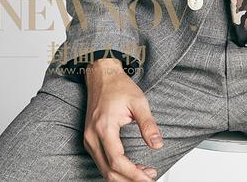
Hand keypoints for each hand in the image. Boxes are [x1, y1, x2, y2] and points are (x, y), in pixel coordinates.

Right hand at [83, 57, 161, 180]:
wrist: (102, 75)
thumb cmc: (118, 86)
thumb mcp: (139, 101)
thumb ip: (148, 124)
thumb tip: (157, 145)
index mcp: (104, 127)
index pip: (117, 161)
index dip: (134, 174)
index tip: (148, 178)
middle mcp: (93, 137)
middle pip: (108, 171)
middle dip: (130, 179)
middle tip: (149, 178)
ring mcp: (89, 140)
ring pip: (104, 170)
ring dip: (124, 176)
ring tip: (145, 173)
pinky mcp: (90, 140)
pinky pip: (102, 162)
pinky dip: (116, 169)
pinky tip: (132, 167)